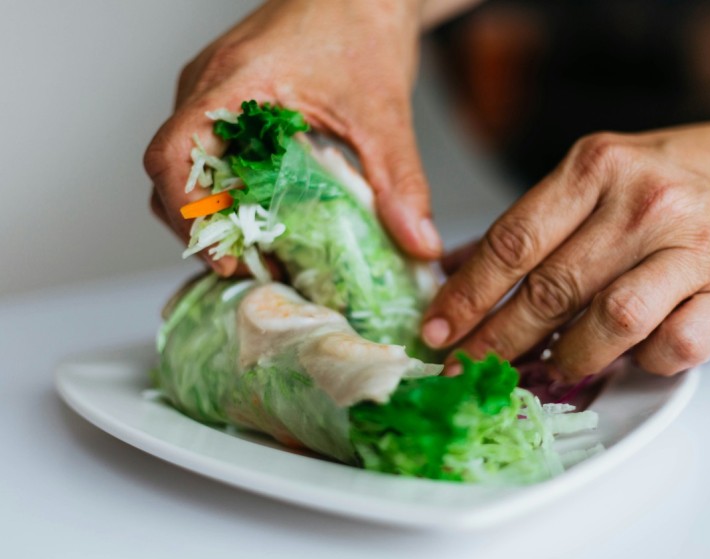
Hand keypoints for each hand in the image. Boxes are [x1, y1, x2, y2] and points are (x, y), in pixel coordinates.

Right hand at [144, 0, 441, 274]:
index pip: (171, 154)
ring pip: (189, 164)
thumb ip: (398, 182)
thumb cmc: (363, 25)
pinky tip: (269, 212)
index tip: (225, 254)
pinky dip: (231, 188)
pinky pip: (211, 150)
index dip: (188, 212)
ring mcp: (214, 91)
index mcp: (231, 83)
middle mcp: (208, 86)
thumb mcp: (384, 114)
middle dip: (206, 225)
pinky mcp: (230, 98)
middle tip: (254, 263)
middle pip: (173, 171)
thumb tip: (417, 242)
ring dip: (218, 210)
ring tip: (264, 247)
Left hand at [423, 117, 709, 379]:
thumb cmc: (674, 178)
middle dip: (498, 340)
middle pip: (552, 288)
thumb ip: (531, 224)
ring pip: (611, 321)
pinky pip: (674, 345)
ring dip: (570, 356)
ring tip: (551, 365)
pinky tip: (628, 355)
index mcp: (597, 167)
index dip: (467, 295)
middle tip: (470, 369)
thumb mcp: (596, 176)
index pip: (513, 242)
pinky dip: (642, 361)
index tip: (438, 331)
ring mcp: (693, 246)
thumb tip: (455, 270)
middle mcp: (644, 202)